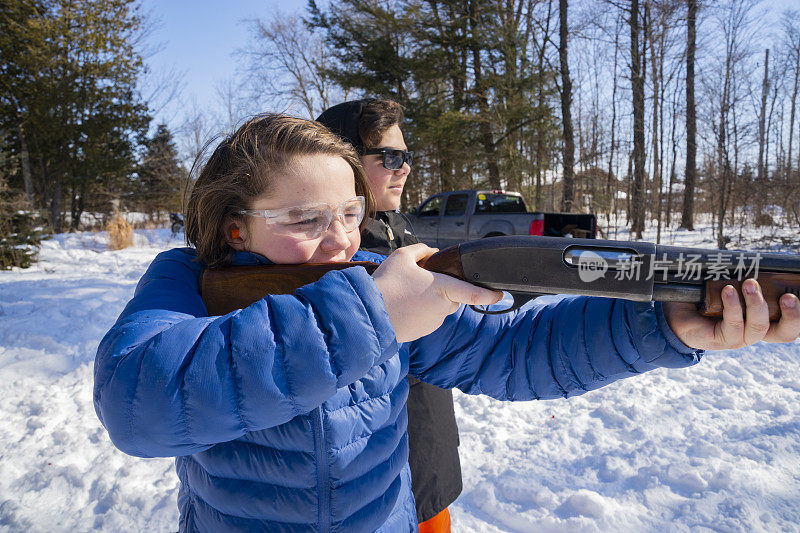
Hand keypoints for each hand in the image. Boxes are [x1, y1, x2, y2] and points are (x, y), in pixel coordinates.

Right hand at [372, 243, 502, 342]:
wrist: (368, 314)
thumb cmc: (386, 285)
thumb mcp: (402, 257)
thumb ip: (421, 250)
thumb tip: (433, 252)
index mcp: (443, 289)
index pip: (473, 293)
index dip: (489, 295)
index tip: (500, 295)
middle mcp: (442, 308)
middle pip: (452, 296)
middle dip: (442, 288)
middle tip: (418, 280)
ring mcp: (433, 323)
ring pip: (439, 307)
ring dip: (428, 300)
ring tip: (404, 293)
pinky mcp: (422, 332)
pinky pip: (427, 318)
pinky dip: (419, 311)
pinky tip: (402, 305)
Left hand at [662, 278, 799, 349]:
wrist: (674, 313)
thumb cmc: (705, 296)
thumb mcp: (729, 283)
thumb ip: (743, 276)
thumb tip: (755, 257)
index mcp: (763, 319)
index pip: (790, 322)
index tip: (799, 294)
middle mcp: (755, 331)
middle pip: (785, 333)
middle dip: (793, 316)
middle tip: (788, 296)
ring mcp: (740, 338)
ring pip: (759, 327)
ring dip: (756, 304)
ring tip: (748, 283)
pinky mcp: (722, 340)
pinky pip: (733, 325)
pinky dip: (732, 306)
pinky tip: (727, 291)